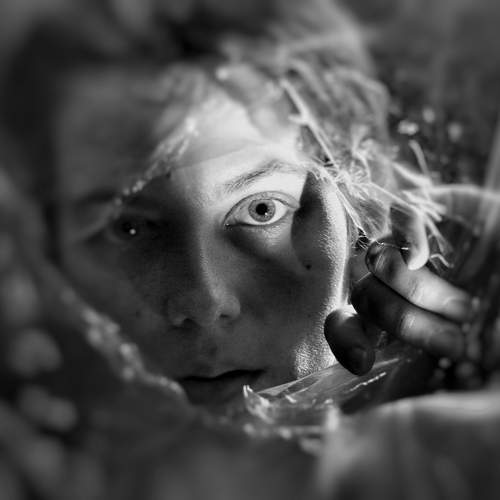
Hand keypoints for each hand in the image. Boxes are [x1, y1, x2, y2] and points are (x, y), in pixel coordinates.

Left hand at [325, 185, 499, 374]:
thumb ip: (423, 379)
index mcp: (397, 315)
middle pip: (365, 296)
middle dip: (406, 322)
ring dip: (418, 289)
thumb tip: (367, 385)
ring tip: (465, 306)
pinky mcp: (434, 214)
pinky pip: (401, 216)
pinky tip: (421, 256)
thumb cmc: (494, 338)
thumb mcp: (469, 372)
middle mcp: (397, 283)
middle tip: (455, 339)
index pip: (346, 325)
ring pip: (378, 260)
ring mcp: (411, 248)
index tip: (363, 360)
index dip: (346, 340)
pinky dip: (407, 237)